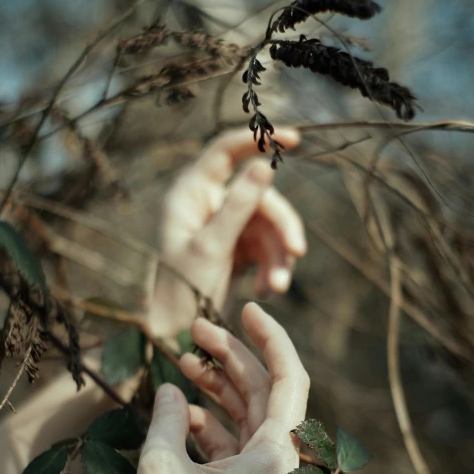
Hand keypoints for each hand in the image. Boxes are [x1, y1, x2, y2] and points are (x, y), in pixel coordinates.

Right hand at [126, 303, 308, 473]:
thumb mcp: (163, 466)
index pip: (288, 378)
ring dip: (217, 387)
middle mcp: (278, 465)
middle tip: (197, 329)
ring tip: (184, 359)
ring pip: (246, 416)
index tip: (246, 307)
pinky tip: (179, 408)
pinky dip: (207, 422)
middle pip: (264, 392)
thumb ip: (167, 418)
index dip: (270, 337)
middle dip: (232, 356)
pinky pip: (231, 443)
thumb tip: (171, 392)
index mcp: (278, 455)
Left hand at [150, 129, 305, 335]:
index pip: (226, 151)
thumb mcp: (211, 247)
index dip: (258, 140)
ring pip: (269, 227)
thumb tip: (265, 167)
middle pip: (260, 198)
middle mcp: (208, 204)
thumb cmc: (182, 290)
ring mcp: (224, 226)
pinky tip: (266, 292)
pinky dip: (271, 269)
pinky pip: (266, 249)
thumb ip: (238, 206)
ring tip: (276, 289)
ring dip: (278, 258)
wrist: (177, 334)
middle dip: (281, 228)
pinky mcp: (236, 249)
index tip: (294, 139)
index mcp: (191, 193)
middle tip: (297, 253)